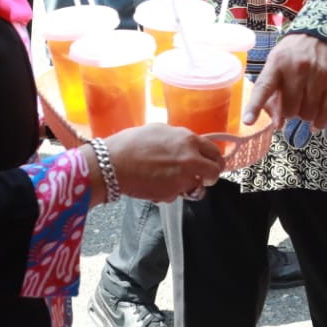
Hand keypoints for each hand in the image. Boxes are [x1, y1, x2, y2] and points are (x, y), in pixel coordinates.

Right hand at [100, 124, 225, 202]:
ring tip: (172, 182)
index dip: (215, 159)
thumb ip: (179, 139)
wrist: (112, 164)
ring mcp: (182, 179)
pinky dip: (169, 193)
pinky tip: (155, 185)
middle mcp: (191, 159)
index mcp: (189, 140)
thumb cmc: (131, 143)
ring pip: (196, 187)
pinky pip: (176, 195)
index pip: (215, 151)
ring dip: (188, 186)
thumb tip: (186, 144)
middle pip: (214, 172)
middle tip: (203, 178)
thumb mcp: (160, 130)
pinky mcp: (171, 194)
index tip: (212, 164)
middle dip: (210, 176)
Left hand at [244, 32, 326, 129]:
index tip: (248, 121)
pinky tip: (315, 122)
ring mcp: (318, 75)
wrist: (322, 34)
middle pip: (289, 109)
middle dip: (289, 111)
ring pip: (307, 114)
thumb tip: (278, 125)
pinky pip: (325, 112)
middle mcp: (298, 69)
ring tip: (305, 102)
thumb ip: (271, 95)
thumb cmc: (293, 54)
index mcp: (277, 63)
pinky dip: (319, 122)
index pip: (264, 87)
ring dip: (304, 114)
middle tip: (292, 100)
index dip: (255, 106)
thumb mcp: (276, 65)